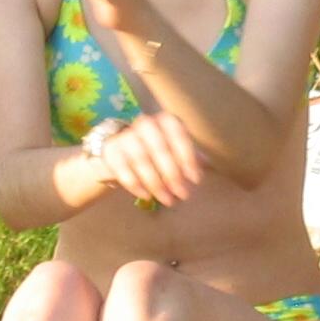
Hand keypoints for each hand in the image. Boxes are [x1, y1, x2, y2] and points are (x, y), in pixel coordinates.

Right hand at [89, 112, 206, 209]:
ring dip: (156, 183)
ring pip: (142, 160)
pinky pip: (123, 169)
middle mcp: (145, 123)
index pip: (179, 136)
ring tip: (168, 200)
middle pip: (160, 149)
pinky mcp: (111, 150)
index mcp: (165, 120)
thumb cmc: (155, 149)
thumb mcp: (175, 148)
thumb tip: (208, 164)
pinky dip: (136, 184)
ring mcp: (126, 135)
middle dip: (173, 175)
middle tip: (183, 195)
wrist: (120, 149)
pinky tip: (146, 196)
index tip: (195, 180)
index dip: (188, 158)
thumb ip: (191, 155)